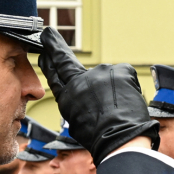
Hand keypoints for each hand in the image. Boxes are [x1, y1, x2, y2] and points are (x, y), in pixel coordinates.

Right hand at [38, 27, 159, 162]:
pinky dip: (128, 87)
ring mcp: (100, 73)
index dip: (49, 63)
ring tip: (119, 108)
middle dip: (56, 47)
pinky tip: (128, 101)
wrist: (120, 139)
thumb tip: (87, 97)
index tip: (45, 51)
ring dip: (114, 89)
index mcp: (67, 97)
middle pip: (66, 62)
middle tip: (50, 34)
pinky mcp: (120, 70)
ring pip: (108, 77)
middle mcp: (79, 81)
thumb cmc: (100, 138)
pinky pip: (125, 76)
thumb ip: (79, 102)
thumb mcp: (78, 122)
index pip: (55, 75)